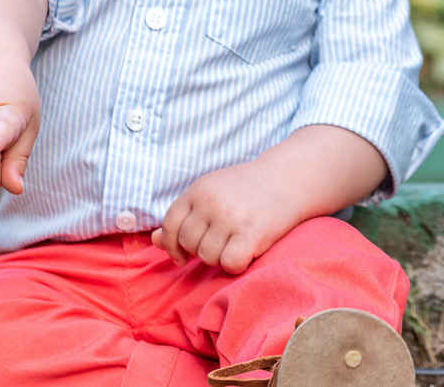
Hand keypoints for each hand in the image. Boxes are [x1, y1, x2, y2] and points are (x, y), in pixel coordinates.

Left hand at [153, 158, 299, 274]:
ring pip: (208, 256)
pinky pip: (229, 263)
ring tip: (237, 242)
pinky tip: (247, 252)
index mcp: (199, 189)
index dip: (172, 244)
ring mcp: (231, 217)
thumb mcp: (212, 193)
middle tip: (222, 242)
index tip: (183, 254)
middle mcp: (212, 202)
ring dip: (221, 257)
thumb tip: (154, 240)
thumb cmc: (247, 189)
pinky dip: (236, 264)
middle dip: (202, 250)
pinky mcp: (251, 233)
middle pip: (189, 244)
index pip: (170, 224)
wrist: (289, 179)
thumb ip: (184, 215)